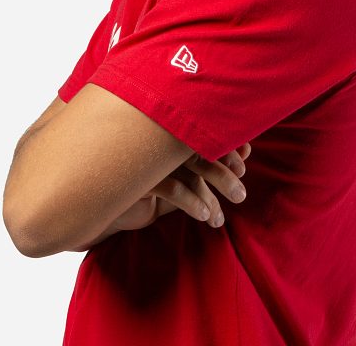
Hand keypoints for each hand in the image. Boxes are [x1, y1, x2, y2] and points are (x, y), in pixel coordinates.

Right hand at [111, 143, 250, 231]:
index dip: (229, 149)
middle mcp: (164, 141)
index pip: (208, 137)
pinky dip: (192, 202)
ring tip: (219, 220)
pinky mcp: (140, 177)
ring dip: (210, 197)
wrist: (108, 200)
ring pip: (191, 172)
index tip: (243, 168)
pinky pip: (172, 188)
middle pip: (203, 153)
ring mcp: (152, 157)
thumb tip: (246, 151)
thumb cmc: (153, 182)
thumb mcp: (185, 175)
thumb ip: (211, 162)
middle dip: (224, 176)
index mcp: (175, 134)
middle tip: (241, 196)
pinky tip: (203, 216)